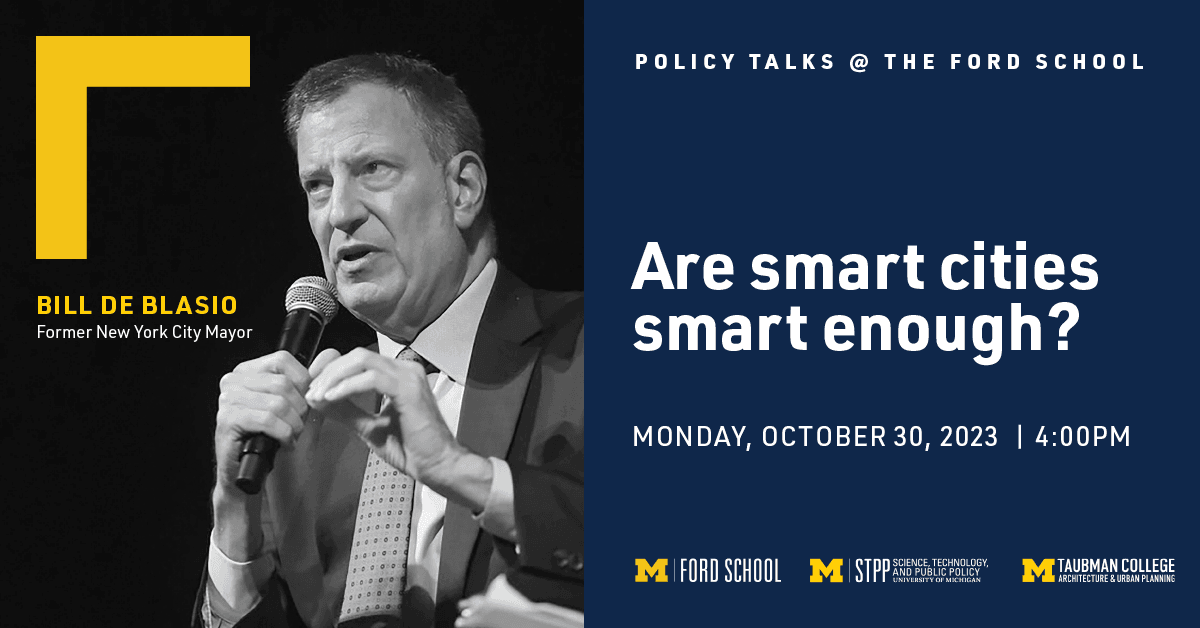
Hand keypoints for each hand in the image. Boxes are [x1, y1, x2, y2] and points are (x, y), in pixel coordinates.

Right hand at [214, 350, 310, 492]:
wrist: (253, 476)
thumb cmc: (274, 440)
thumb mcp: (299, 407)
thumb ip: (313, 382)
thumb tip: (330, 355)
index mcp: (249, 371)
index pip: (282, 359)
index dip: (303, 382)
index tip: (306, 403)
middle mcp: (233, 381)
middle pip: (282, 383)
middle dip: (299, 409)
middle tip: (298, 426)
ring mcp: (227, 400)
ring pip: (277, 403)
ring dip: (293, 425)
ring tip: (291, 436)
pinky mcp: (227, 420)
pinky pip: (267, 419)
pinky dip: (283, 434)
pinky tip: (283, 444)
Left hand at [306, 347, 493, 511]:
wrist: (438, 465)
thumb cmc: (410, 449)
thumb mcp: (369, 427)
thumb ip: (346, 411)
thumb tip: (317, 399)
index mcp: (398, 375)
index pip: (358, 359)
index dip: (331, 368)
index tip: (312, 386)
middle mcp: (405, 369)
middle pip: (357, 355)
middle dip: (328, 371)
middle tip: (310, 392)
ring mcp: (409, 376)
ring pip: (362, 361)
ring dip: (334, 377)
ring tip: (317, 396)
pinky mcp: (409, 388)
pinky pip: (371, 378)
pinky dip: (347, 386)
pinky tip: (331, 398)